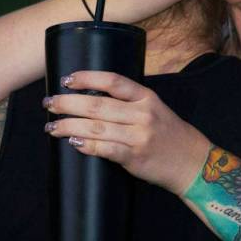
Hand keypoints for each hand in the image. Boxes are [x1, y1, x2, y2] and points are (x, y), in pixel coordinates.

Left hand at [42, 71, 210, 195]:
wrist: (192, 163)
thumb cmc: (167, 134)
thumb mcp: (154, 108)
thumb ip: (128, 102)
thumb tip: (88, 98)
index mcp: (146, 97)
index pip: (113, 81)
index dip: (87, 78)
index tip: (66, 79)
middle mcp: (143, 114)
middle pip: (97, 105)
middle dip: (68, 103)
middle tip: (49, 103)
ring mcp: (139, 136)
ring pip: (96, 128)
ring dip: (69, 126)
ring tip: (52, 126)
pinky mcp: (135, 157)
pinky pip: (105, 149)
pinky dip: (86, 145)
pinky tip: (72, 142)